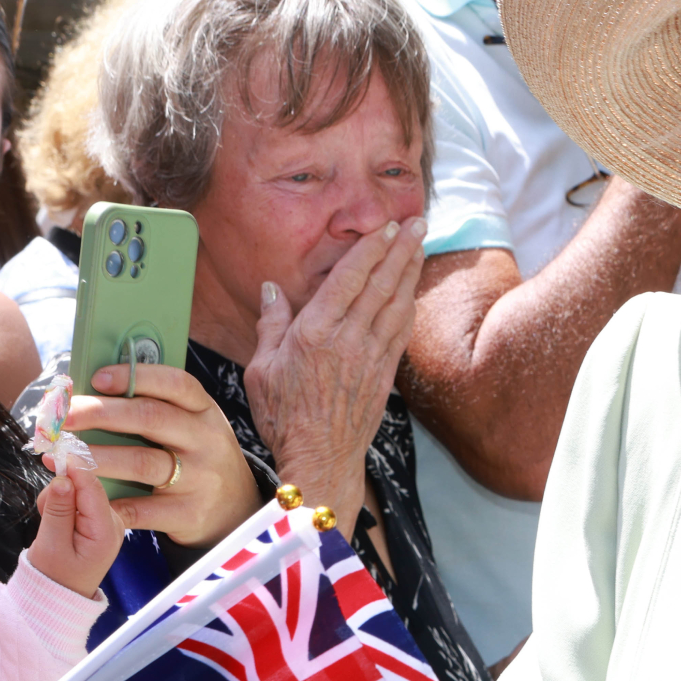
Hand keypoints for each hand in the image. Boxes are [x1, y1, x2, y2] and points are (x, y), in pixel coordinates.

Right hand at [27, 463, 126, 597]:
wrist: (58, 596)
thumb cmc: (53, 577)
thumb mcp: (51, 546)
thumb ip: (57, 511)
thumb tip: (62, 479)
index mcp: (106, 530)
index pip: (92, 489)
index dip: (72, 467)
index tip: (52, 452)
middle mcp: (112, 521)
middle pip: (85, 486)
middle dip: (60, 490)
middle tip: (43, 512)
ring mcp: (106, 519)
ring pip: (78, 491)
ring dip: (57, 500)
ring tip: (49, 527)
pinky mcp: (96, 518)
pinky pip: (77, 499)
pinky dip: (61, 505)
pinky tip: (55, 523)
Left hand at [66, 363, 260, 546]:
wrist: (236, 510)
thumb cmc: (199, 459)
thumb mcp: (193, 428)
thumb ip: (159, 410)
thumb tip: (97, 392)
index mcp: (205, 412)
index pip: (174, 383)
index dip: (134, 377)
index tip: (96, 377)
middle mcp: (206, 440)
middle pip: (151, 418)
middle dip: (101, 413)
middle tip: (65, 417)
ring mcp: (199, 478)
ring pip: (141, 462)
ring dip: (96, 458)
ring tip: (64, 457)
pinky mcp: (188, 513)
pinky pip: (140, 508)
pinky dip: (108, 503)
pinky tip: (82, 497)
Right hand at [247, 218, 423, 534]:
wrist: (319, 458)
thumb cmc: (283, 416)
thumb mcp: (260, 369)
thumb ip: (270, 325)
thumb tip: (273, 289)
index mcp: (315, 333)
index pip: (350, 279)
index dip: (371, 249)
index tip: (385, 227)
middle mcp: (349, 340)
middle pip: (381, 284)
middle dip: (401, 249)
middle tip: (417, 222)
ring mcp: (372, 357)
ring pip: (397, 303)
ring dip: (410, 272)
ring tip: (420, 245)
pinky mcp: (385, 374)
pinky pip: (401, 331)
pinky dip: (409, 305)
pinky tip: (413, 290)